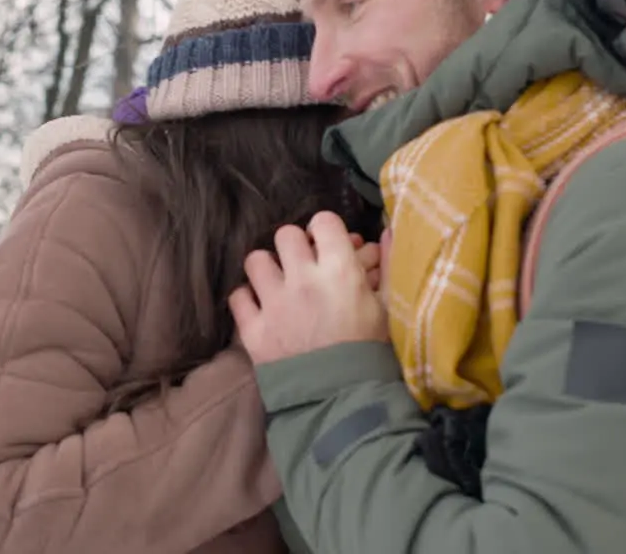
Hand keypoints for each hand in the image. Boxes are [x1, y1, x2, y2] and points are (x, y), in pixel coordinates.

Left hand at [229, 212, 387, 364]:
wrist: (343, 403)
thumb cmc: (371, 353)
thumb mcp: (388, 308)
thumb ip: (387, 266)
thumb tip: (387, 232)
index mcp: (340, 271)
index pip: (323, 222)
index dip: (326, 230)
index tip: (329, 245)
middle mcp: (302, 280)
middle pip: (286, 235)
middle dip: (296, 246)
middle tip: (304, 265)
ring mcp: (274, 304)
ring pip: (256, 260)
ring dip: (268, 269)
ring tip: (279, 284)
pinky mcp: (253, 330)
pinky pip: (238, 297)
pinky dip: (248, 300)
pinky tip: (263, 309)